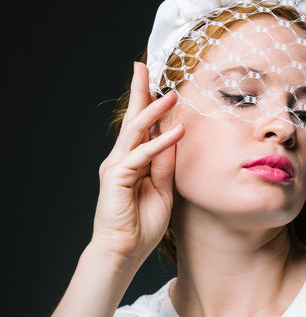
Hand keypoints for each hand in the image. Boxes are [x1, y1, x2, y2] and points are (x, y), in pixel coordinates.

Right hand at [91, 62, 183, 267]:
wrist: (124, 250)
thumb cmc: (142, 224)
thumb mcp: (163, 189)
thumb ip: (165, 164)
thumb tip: (174, 137)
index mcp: (132, 161)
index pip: (141, 127)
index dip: (149, 105)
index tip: (160, 85)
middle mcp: (121, 158)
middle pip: (132, 119)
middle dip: (139, 92)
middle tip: (143, 66)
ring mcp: (117, 166)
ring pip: (135, 131)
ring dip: (154, 111)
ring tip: (171, 94)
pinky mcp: (117, 176)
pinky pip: (141, 154)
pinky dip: (160, 142)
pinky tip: (177, 131)